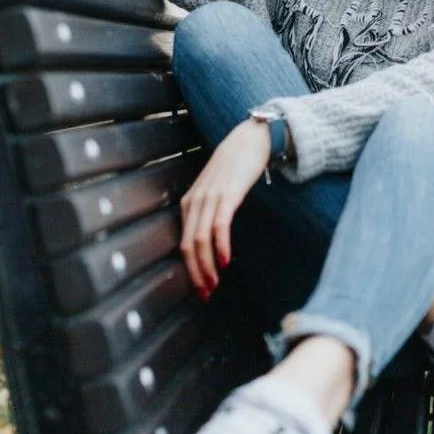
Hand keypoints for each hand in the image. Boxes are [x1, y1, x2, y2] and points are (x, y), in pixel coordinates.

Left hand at [180, 118, 269, 298]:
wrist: (250, 139)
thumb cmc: (234, 167)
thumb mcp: (215, 191)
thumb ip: (209, 211)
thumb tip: (211, 241)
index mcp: (189, 203)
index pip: (183, 244)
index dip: (190, 271)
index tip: (200, 289)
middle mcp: (195, 201)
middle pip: (188, 246)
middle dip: (195, 274)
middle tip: (206, 294)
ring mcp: (210, 197)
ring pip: (200, 239)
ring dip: (206, 266)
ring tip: (214, 285)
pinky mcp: (227, 193)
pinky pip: (219, 224)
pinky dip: (220, 245)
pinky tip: (226, 261)